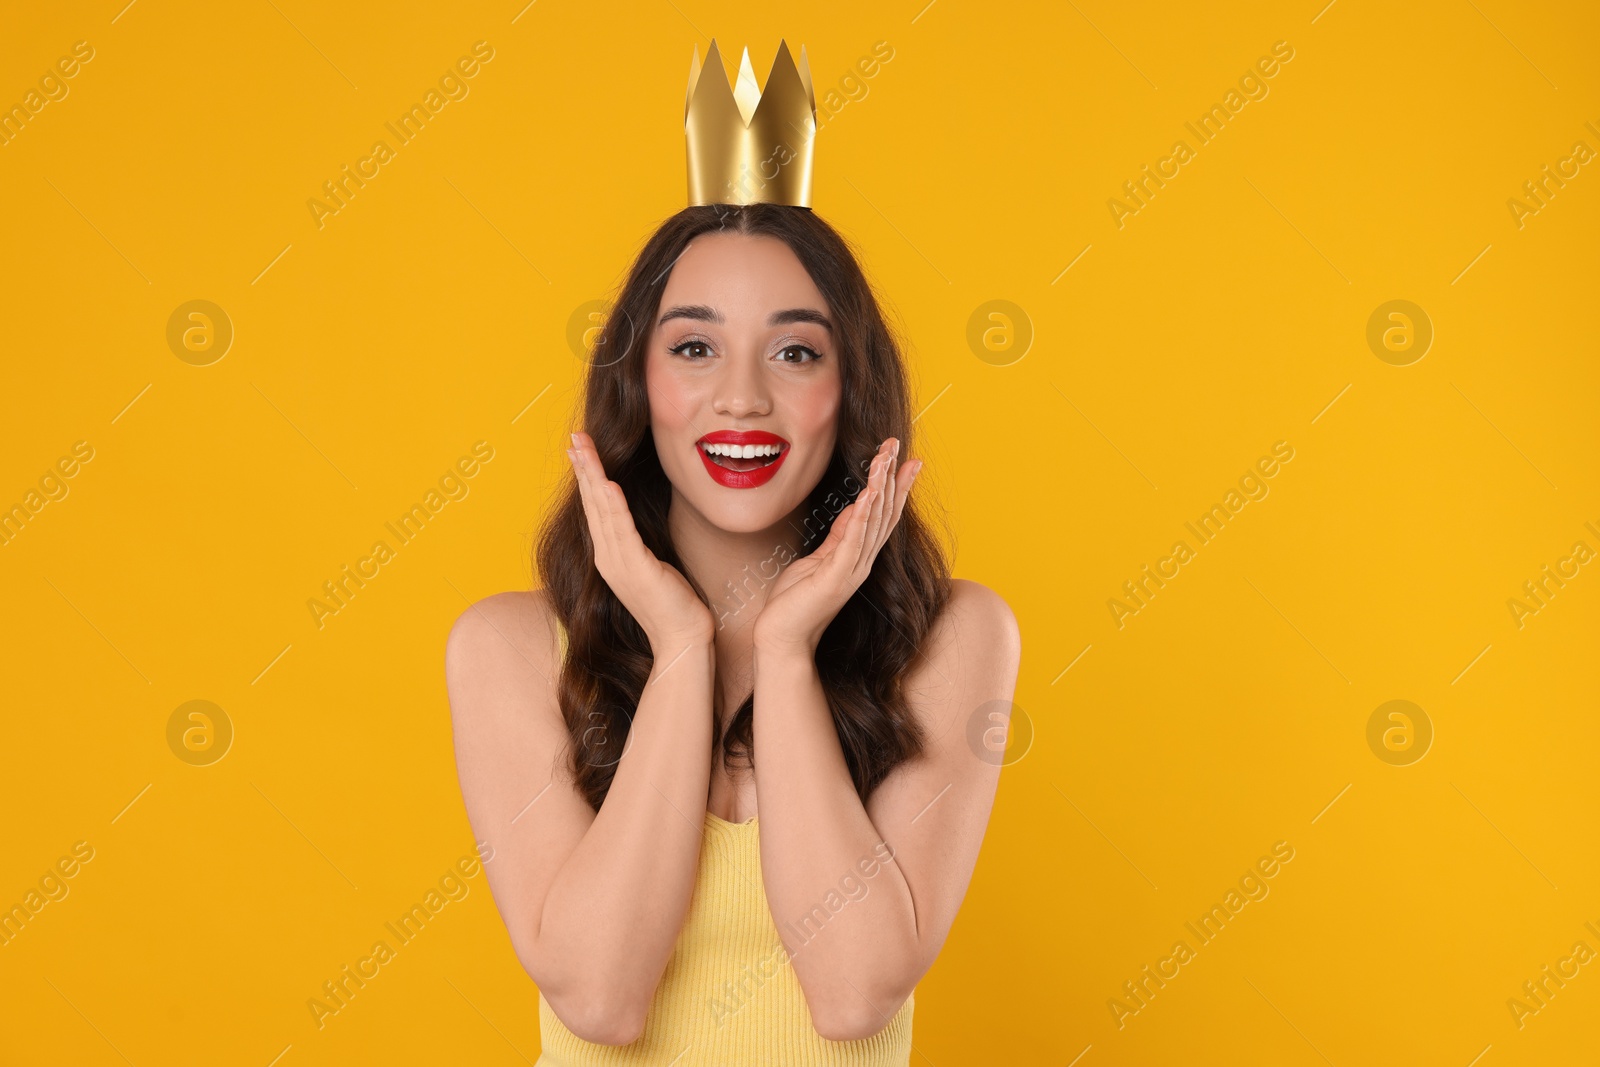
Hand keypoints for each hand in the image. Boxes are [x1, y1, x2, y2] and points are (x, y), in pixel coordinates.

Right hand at [568, 431, 713, 649]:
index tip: (581, 449)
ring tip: (584, 448)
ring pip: (602, 511)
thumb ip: (640, 542)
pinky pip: (622, 532)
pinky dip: (614, 507)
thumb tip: (638, 519)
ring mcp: (619, 564)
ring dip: (593, 477)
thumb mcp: (653, 564)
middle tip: (574, 437)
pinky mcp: (636, 570)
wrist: (682, 640)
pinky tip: (609, 485)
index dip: (588, 477)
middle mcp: (608, 557)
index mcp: (611, 555)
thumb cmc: (673, 604)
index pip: (596, 508)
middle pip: (592, 504)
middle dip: (584, 468)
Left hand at [754, 438, 922, 655]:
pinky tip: (868, 496)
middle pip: (884, 513)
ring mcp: (851, 571)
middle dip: (892, 477)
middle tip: (898, 446)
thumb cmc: (795, 602)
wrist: (782, 639)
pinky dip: (862, 519)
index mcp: (857, 557)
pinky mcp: (834, 579)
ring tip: (886, 460)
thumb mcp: (818, 560)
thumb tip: (853, 511)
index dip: (896, 486)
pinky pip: (851, 543)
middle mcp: (861, 563)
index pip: (883, 515)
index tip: (906, 459)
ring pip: (872, 523)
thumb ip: (838, 538)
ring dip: (880, 489)